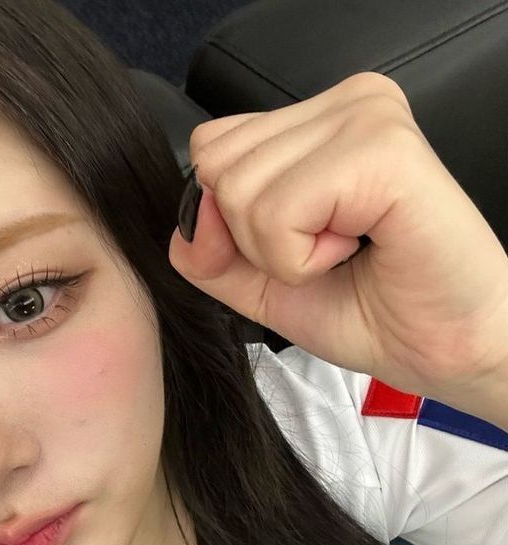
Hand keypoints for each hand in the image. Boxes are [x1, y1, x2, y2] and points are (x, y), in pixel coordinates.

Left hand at [168, 72, 507, 401]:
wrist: (446, 353)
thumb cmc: (378, 313)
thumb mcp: (265, 283)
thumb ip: (210, 249)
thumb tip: (188, 215)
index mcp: (322, 121)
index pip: (213, 148)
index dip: (232, 224)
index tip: (302, 249)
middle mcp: (346, 102)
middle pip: (216, 166)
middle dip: (257, 241)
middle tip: (329, 254)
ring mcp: (366, 117)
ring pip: (238, 192)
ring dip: (283, 254)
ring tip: (346, 253)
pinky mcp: (383, 151)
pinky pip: (276, 212)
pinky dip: (301, 260)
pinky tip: (358, 250)